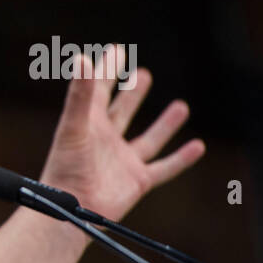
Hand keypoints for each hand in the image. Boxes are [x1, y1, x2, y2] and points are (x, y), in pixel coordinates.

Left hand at [37, 43, 204, 221]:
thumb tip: (83, 58)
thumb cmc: (65, 170)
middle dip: (131, 93)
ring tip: (181, 105)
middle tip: (142, 73)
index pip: (99, 90)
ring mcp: (123, 161)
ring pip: (148, 138)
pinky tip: (197, 146)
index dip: (107, 69)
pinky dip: (181, 159)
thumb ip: (80, 95)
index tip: (116, 50)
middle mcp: (106, 141)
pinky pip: (164, 168)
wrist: (69, 212)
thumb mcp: (74, 127)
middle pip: (122, 111)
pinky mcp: (137, 181)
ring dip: (164, 124)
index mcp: (89, 124)